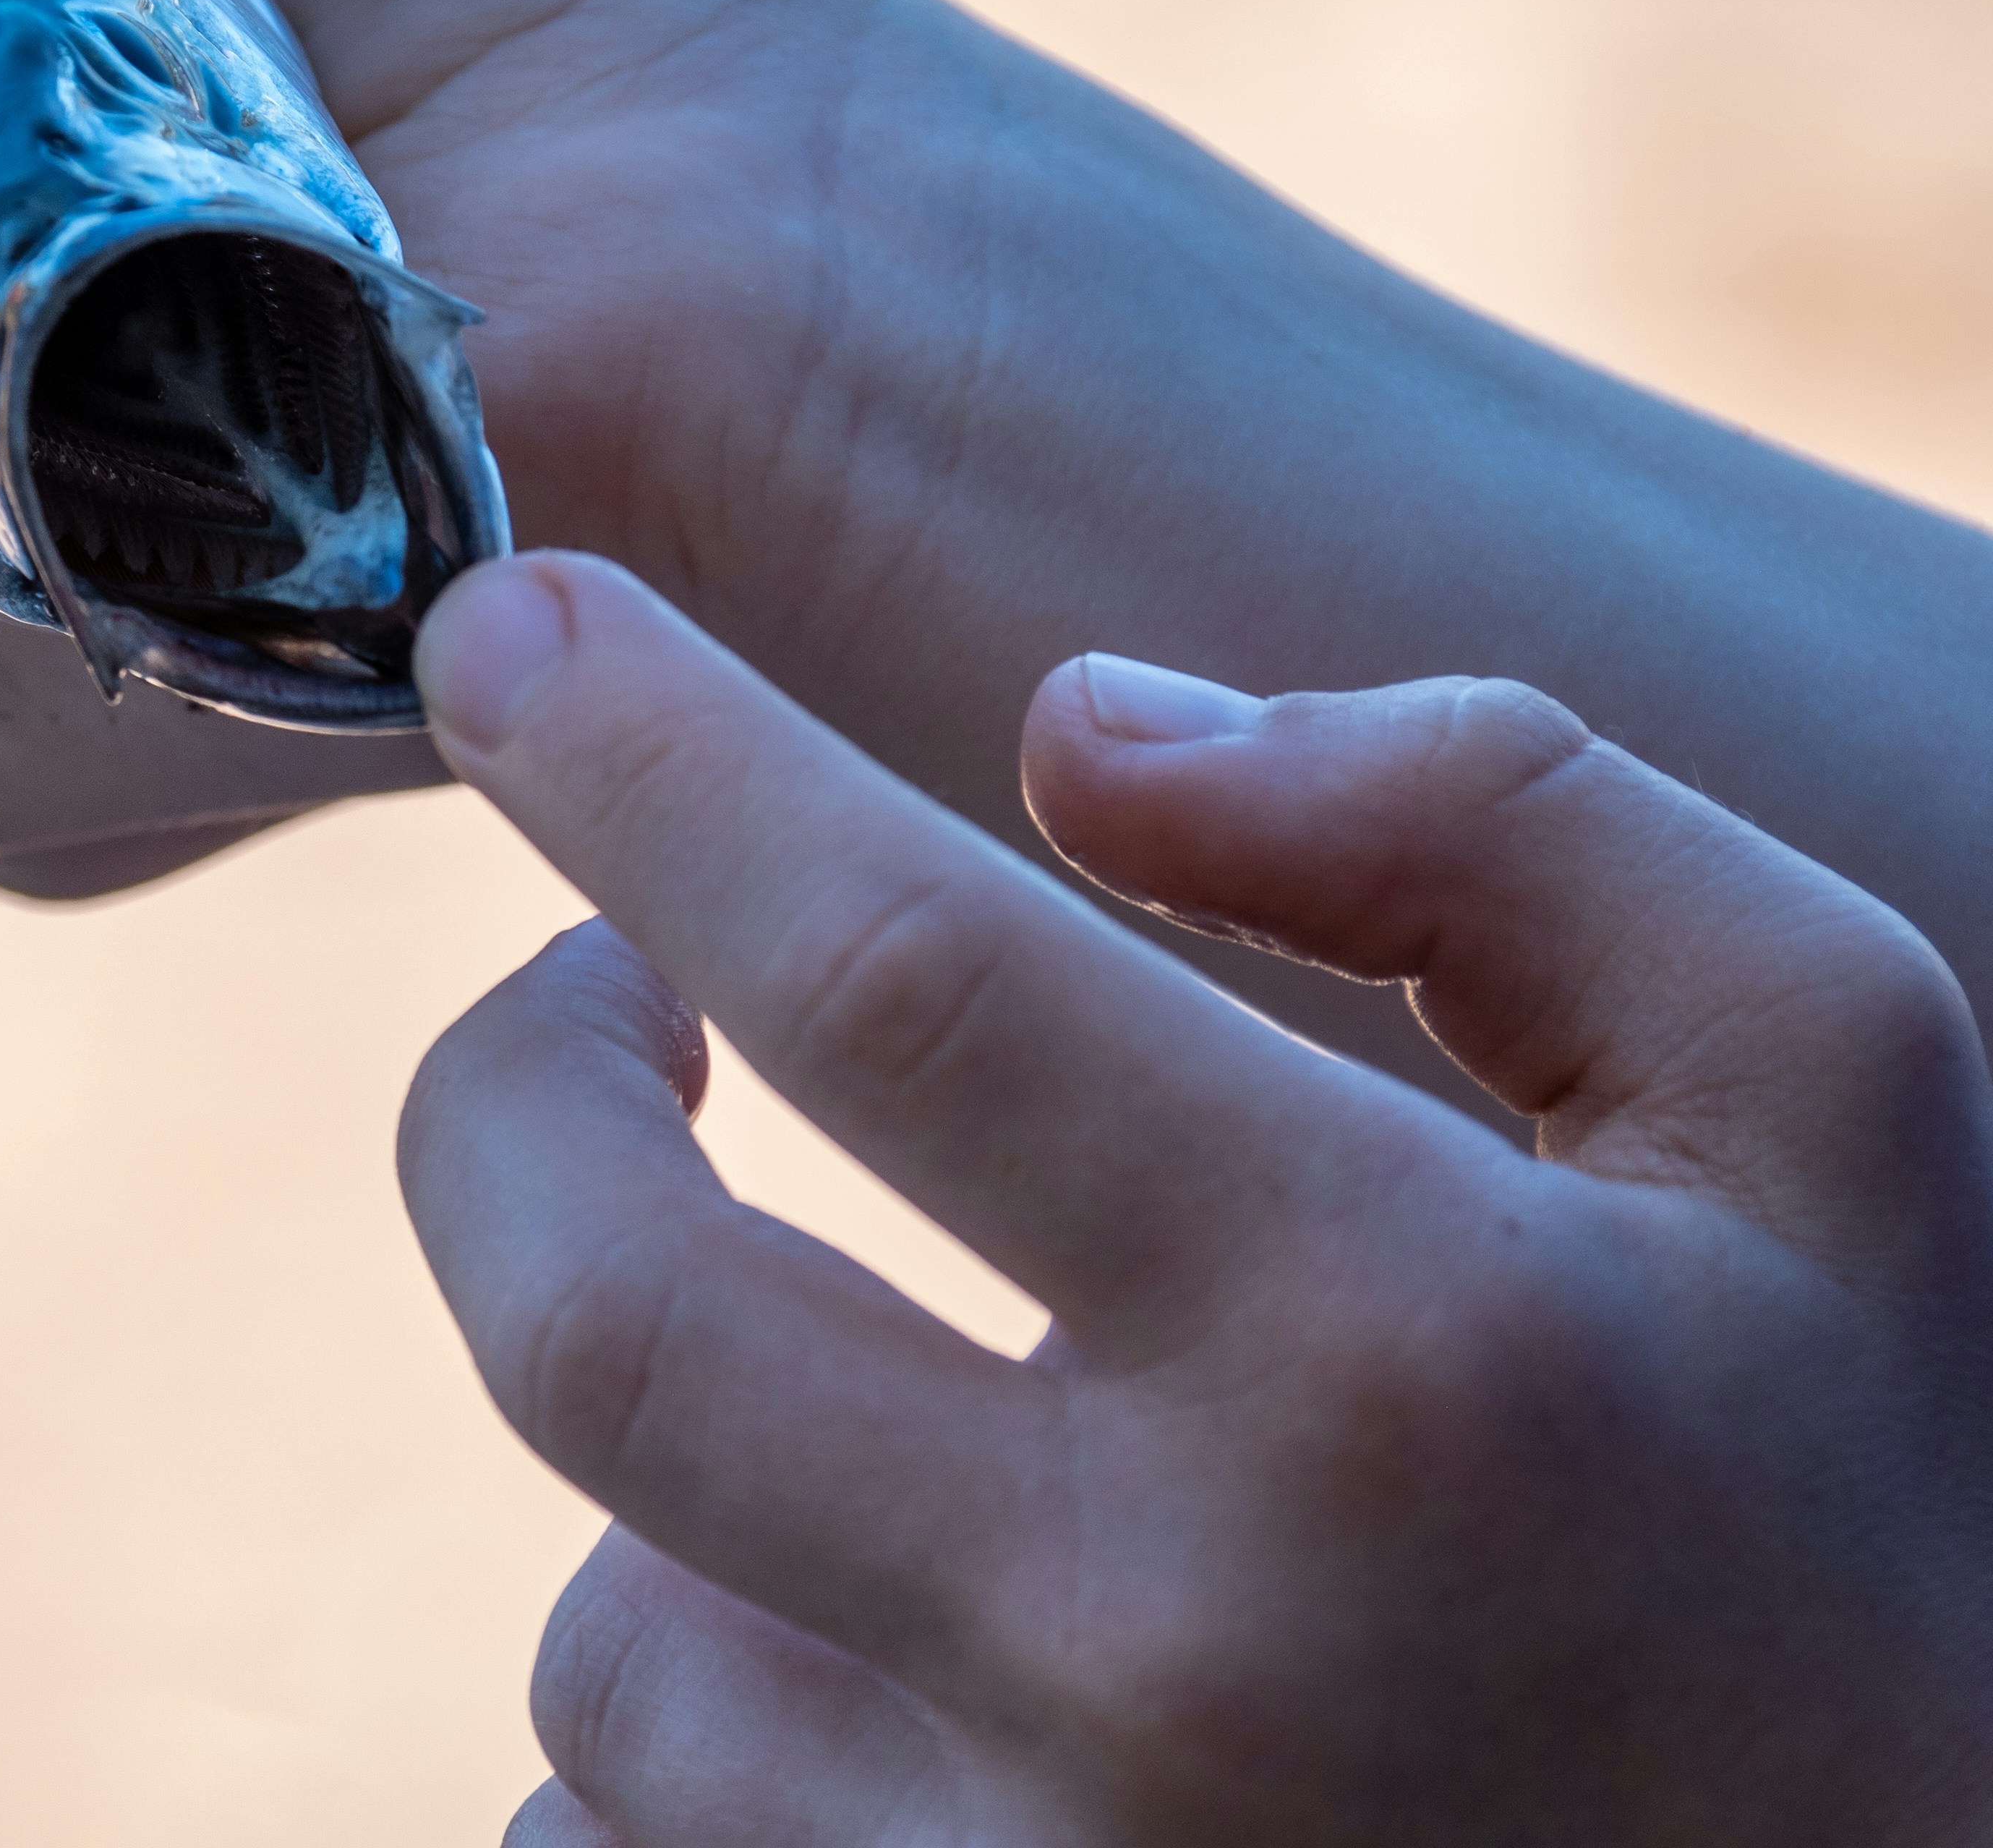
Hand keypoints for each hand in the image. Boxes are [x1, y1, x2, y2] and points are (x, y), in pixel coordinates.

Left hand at [400, 552, 1992, 1844]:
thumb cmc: (1856, 1508)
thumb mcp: (1822, 1091)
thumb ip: (1486, 823)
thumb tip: (1078, 736)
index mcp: (1403, 1362)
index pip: (889, 976)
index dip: (639, 757)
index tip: (507, 624)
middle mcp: (1182, 1665)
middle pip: (596, 1320)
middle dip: (502, 1095)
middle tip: (586, 999)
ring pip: (616, 1639)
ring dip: (679, 1468)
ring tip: (882, 1418)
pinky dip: (699, 1742)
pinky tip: (879, 1680)